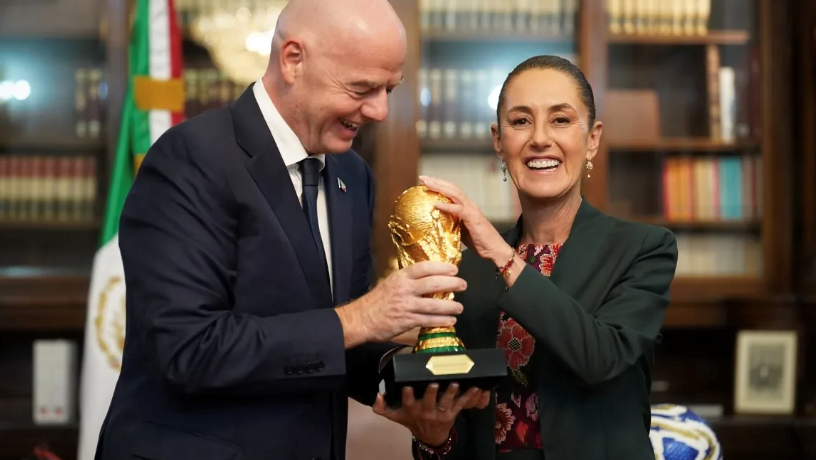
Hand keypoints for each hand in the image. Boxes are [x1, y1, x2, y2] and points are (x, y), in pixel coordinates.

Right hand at [335, 261, 465, 346]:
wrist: (361, 319)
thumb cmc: (376, 301)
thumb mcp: (390, 283)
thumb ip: (408, 281)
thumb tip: (429, 279)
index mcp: (400, 277)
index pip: (424, 268)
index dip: (441, 267)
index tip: (454, 268)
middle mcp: (404, 289)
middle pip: (433, 283)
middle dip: (451, 283)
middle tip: (463, 284)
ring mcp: (406, 305)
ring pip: (434, 304)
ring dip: (450, 306)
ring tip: (460, 307)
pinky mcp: (407, 321)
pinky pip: (429, 320)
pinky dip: (442, 321)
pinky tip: (450, 320)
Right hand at [372, 383, 490, 445]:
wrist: (429, 436)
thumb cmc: (411, 420)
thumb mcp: (395, 416)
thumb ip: (382, 407)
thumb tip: (377, 395)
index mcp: (412, 409)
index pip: (408, 401)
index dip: (407, 394)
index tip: (407, 386)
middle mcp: (426, 411)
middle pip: (429, 401)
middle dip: (431, 392)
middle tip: (433, 383)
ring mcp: (440, 413)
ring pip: (446, 402)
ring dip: (451, 392)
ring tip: (455, 384)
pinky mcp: (452, 413)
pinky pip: (461, 404)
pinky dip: (468, 396)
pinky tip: (475, 387)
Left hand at [420, 176, 511, 265]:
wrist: (495, 250)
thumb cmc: (479, 242)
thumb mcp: (461, 230)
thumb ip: (451, 223)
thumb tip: (436, 221)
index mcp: (466, 206)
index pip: (452, 191)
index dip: (439, 185)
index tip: (425, 182)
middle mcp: (469, 205)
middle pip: (452, 188)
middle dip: (436, 181)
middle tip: (422, 177)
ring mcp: (472, 210)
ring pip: (455, 194)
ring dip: (440, 188)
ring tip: (427, 184)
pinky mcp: (473, 218)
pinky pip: (458, 210)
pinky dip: (447, 206)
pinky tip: (436, 204)